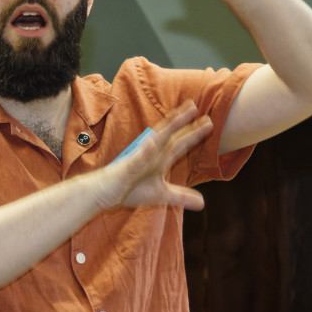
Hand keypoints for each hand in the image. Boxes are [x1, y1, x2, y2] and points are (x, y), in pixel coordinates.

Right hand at [94, 103, 211, 212]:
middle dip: (185, 125)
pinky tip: (152, 143)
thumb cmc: (130, 191)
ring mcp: (139, 159)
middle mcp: (151, 155)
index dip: (193, 134)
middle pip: (171, 137)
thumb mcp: (161, 195)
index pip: (179, 144)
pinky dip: (144, 151)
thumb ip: (181, 196)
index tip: (208, 123)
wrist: (104, 193)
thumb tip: (202, 203)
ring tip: (181, 115)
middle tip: (198, 108)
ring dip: (168, 128)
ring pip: (156, 141)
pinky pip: (136, 159)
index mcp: (159, 160)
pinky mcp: (126, 168)